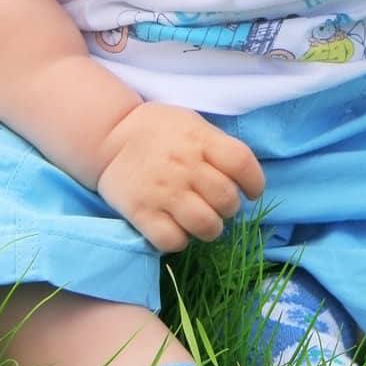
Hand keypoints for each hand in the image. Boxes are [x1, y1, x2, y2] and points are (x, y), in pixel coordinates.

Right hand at [95, 102, 265, 252]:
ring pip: (207, 226)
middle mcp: (184, 166)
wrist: (110, 135)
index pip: (242, 163)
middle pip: (227, 200)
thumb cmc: (159, 130)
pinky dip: (179, 240)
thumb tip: (242, 179)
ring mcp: (163, 192)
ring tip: (200, 219)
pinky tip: (175, 226)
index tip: (251, 191)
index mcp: (200, 139)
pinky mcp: (142, 213)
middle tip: (217, 204)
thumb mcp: (192, 124)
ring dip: (210, 228)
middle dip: (229, 208)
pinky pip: (174, 241)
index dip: (254, 182)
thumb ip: (216, 147)